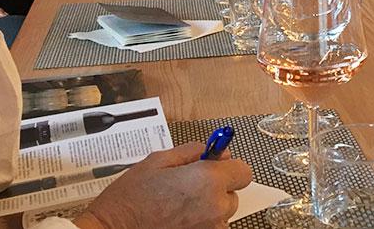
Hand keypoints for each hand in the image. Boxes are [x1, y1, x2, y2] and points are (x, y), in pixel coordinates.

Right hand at [73, 143, 250, 228]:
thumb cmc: (130, 199)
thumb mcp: (158, 160)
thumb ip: (192, 152)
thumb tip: (216, 152)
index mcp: (207, 181)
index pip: (243, 171)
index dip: (229, 167)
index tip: (215, 166)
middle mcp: (214, 207)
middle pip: (233, 195)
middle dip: (216, 188)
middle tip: (188, 187)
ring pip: (221, 215)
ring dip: (208, 209)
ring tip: (178, 206)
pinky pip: (209, 228)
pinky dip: (199, 223)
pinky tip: (177, 219)